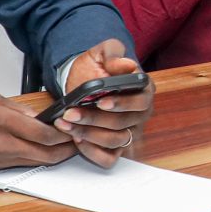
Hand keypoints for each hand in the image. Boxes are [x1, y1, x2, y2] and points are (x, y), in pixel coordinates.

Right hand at [0, 92, 76, 168]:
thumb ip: (17, 109)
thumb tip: (39, 117)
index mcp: (1, 122)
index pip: (43, 134)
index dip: (63, 133)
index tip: (72, 126)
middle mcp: (2, 144)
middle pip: (45, 154)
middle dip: (67, 149)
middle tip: (79, 139)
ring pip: (36, 162)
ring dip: (55, 155)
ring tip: (67, 145)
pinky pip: (22, 164)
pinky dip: (37, 159)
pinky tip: (45, 150)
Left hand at [58, 39, 149, 167]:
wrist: (82, 79)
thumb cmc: (96, 66)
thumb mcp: (103, 53)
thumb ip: (114, 56)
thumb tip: (127, 65)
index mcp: (144, 90)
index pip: (140, 102)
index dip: (122, 104)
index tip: (100, 102)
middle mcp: (140, 114)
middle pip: (123, 124)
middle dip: (94, 119)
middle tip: (71, 113)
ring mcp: (129, 131)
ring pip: (114, 141)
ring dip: (88, 134)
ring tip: (66, 123)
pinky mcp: (115, 146)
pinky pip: (109, 158)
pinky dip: (92, 152)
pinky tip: (77, 139)